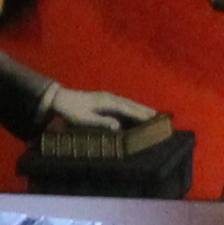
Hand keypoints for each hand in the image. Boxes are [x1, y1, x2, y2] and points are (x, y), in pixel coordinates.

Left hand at [41, 86, 158, 136]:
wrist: (62, 99)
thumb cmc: (72, 111)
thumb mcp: (85, 120)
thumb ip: (102, 122)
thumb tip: (118, 127)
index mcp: (108, 102)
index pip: (129, 109)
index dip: (142, 115)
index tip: (154, 120)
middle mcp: (111, 98)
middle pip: (132, 105)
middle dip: (146, 111)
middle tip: (161, 117)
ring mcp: (109, 97)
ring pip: (129, 103)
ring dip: (141, 108)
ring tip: (154, 114)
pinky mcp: (106, 99)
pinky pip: (124, 104)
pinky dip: (133, 108)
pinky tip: (136, 112)